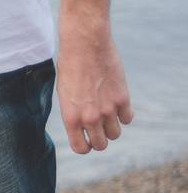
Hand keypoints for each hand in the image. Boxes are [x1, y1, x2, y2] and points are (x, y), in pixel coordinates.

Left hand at [56, 20, 133, 152]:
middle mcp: (90, 117)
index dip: (84, 146)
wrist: (84, 45)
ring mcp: (108, 109)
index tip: (85, 140)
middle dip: (99, 139)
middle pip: (101, 144)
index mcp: (70, 117)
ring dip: (111, 127)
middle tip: (97, 128)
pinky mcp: (123, 99)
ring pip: (115, 134)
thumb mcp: (63, 92)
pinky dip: (123, 114)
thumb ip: (73, 111)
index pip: (81, 148)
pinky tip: (116, 103)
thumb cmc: (69, 65)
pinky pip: (128, 118)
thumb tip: (81, 125)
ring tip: (106, 114)